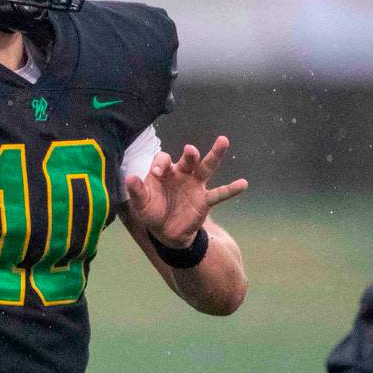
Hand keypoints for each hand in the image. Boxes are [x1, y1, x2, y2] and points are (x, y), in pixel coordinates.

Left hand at [125, 135, 247, 247]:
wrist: (165, 232)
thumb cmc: (152, 212)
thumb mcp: (141, 203)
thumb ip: (137, 191)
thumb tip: (128, 178)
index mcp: (164, 171)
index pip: (164, 159)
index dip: (161, 163)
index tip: (157, 172)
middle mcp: (181, 174)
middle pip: (188, 159)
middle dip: (189, 154)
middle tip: (190, 150)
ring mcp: (195, 185)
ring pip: (206, 168)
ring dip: (214, 155)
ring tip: (223, 141)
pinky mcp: (204, 200)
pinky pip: (219, 193)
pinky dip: (231, 189)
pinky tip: (243, 183)